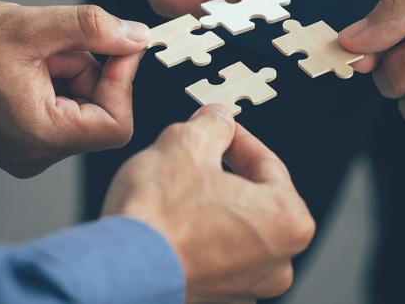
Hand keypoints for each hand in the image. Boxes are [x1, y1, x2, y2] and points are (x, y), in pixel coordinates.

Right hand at [0, 0, 149, 175]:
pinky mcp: (25, 138)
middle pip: (102, 112)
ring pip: (84, 105)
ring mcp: (30, 149)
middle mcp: (37, 154)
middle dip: (90, 70)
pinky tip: (30, 63)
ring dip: (72, 70)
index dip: (125, 83)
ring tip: (34, 52)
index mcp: (39, 137)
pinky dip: (60, 78)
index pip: (116, 125)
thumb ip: (93, 29)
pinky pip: (65, 107)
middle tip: (57, 44)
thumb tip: (137, 36)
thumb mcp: (30, 26)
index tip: (123, 46)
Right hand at [102, 104, 315, 302]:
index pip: (268, 164)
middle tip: (198, 153)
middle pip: (251, 198)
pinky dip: (195, 238)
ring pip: (230, 228)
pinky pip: (211, 257)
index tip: (224, 129)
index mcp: (288, 223)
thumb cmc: (159, 220)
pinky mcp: (212, 299)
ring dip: (208, 206)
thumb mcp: (188, 143)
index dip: (239, 139)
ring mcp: (244, 288)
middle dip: (224, 173)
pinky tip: (170, 222)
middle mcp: (276, 263)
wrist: (117, 273)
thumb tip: (218, 119)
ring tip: (176, 188)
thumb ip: (213, 124)